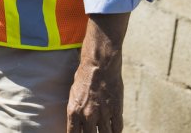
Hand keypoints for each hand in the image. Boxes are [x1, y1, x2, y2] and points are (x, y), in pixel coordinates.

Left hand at [67, 13, 128, 131]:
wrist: (99, 65)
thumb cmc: (83, 76)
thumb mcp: (73, 94)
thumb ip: (76, 110)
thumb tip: (78, 123)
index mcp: (73, 111)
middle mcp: (87, 116)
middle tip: (94, 132)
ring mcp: (103, 114)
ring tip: (104, 131)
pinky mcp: (116, 110)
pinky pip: (117, 128)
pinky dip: (115, 131)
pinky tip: (114, 130)